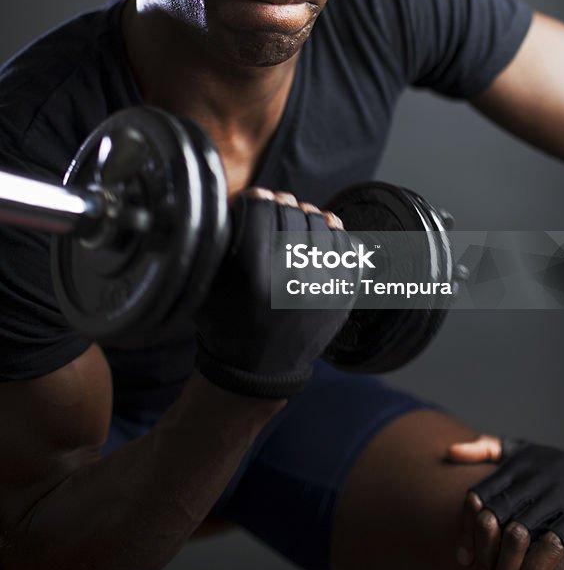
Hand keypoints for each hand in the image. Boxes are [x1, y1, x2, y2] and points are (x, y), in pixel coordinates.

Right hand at [195, 188, 355, 398]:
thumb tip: (245, 201)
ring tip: (300, 215)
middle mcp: (291, 280)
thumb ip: (224, 242)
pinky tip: (326, 230)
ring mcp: (322, 289)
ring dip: (310, 215)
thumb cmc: (226, 323)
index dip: (258, 198)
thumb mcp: (210, 283)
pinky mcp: (342, 298)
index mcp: (253, 274)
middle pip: (293, 215)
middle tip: (278, 202)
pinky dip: (336, 234)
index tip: (257, 196)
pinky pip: (347, 249)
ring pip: (324, 226)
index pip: (262, 211)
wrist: (255, 372)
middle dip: (283, 203)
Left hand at [447, 432, 563, 569]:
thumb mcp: (521, 448)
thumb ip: (486, 448)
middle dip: (484, 560)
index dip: (466, 532)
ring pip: (518, 536)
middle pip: (493, 522)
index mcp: (513, 468)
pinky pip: (553, 544)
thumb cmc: (557, 463)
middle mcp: (529, 481)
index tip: (464, 561)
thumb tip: (450, 451)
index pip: (477, 499)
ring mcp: (554, 497)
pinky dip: (536, 569)